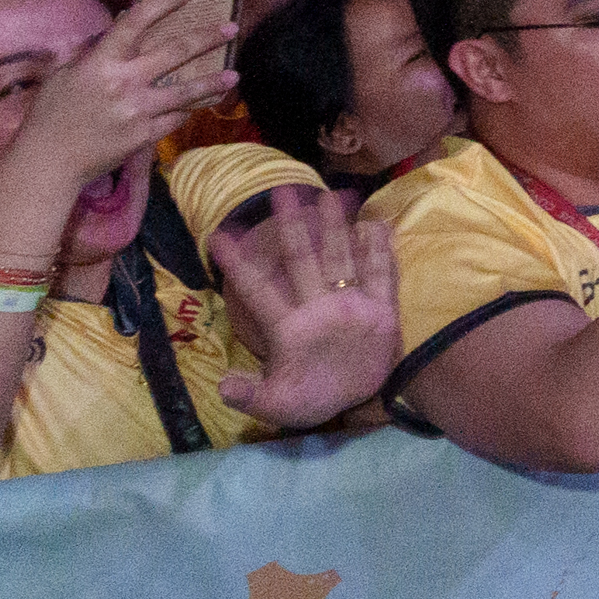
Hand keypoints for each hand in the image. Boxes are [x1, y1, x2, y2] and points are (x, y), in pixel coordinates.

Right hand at [6, 0, 238, 188]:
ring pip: (186, 92)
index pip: (137, 22)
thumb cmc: (51, 115)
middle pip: (175, 52)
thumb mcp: (63, 74)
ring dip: (213, 83)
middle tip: (231, 29)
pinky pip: (174, 119)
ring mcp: (138, 110)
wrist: (51, 160)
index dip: (164, 3)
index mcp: (101, 61)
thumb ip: (91, 52)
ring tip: (234, 76)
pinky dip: (185, 111)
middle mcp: (125, 82)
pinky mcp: (145, 136)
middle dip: (206, 38)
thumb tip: (116, 29)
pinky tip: (197, 106)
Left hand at [212, 198, 402, 426]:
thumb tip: (225, 387)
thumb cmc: (312, 399)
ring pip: (339, 260)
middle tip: (281, 193)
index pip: (259, 290)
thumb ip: (253, 396)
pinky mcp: (380, 311)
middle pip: (302, 260)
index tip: (217, 237)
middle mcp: (316, 307)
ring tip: (328, 197)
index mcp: (288, 327)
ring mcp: (349, 305)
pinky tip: (376, 226)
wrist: (356, 403)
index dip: (239, 265)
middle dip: (291, 228)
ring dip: (335, 229)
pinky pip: (380, 276)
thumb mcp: (279, 405)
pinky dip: (379, 252)